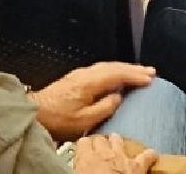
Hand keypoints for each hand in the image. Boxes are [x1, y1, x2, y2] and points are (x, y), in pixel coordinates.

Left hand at [28, 62, 155, 140]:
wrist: (35, 113)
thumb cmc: (58, 120)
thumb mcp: (85, 120)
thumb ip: (105, 107)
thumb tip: (118, 96)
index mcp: (89, 82)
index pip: (117, 74)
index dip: (134, 75)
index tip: (149, 78)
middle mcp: (85, 74)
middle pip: (113, 66)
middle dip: (133, 68)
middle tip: (150, 71)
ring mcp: (79, 74)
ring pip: (106, 66)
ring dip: (124, 68)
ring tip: (139, 72)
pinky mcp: (75, 79)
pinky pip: (100, 70)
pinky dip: (113, 71)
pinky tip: (117, 75)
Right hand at [74, 134, 157, 173]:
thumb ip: (79, 171)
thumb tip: (78, 172)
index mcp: (86, 160)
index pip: (83, 143)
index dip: (84, 146)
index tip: (84, 150)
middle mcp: (103, 155)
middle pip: (101, 139)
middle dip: (101, 143)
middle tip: (100, 149)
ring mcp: (121, 158)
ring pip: (118, 140)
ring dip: (117, 142)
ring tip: (118, 145)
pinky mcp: (137, 166)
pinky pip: (147, 155)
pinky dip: (149, 155)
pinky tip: (151, 155)